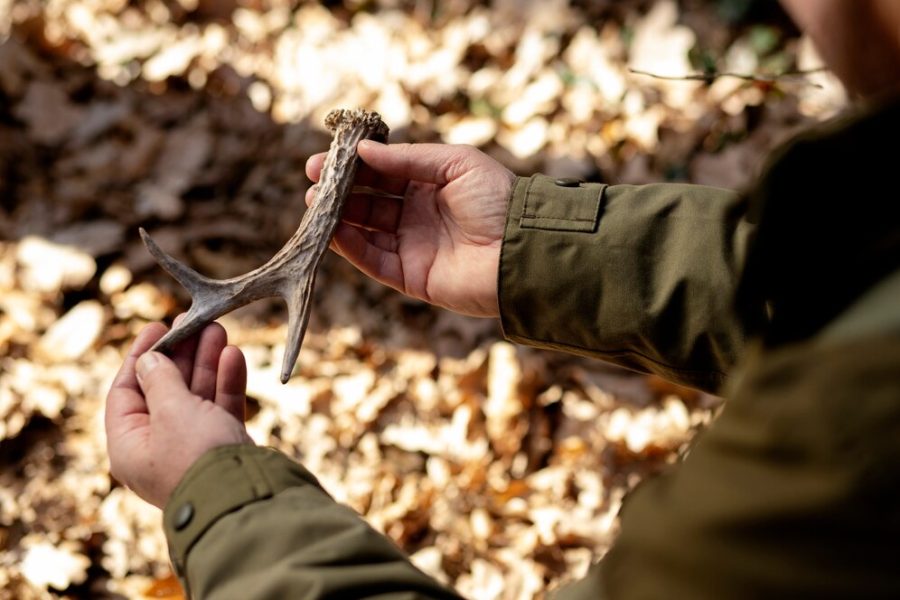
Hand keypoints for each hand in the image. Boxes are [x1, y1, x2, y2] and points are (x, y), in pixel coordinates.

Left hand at [105, 320, 251, 507]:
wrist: (244, 497)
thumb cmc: (197, 457)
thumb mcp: (171, 411)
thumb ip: (160, 380)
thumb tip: (148, 360)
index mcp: (129, 445)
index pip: (126, 391)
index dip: (141, 355)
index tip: (157, 326)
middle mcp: (158, 446)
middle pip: (165, 389)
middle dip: (181, 353)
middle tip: (194, 321)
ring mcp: (192, 446)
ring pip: (196, 395)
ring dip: (207, 361)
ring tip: (219, 329)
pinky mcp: (223, 446)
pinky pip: (220, 408)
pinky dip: (226, 382)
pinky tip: (234, 356)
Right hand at [306, 141, 514, 317]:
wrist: (521, 251)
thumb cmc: (498, 201)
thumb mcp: (456, 164)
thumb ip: (409, 158)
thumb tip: (364, 152)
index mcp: (430, 185)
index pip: (383, 173)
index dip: (354, 167)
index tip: (325, 159)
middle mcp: (418, 215)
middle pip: (369, 200)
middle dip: (340, 191)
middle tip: (313, 181)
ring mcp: (412, 246)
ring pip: (365, 230)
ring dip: (338, 217)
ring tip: (314, 203)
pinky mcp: (410, 276)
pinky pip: (373, 260)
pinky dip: (351, 246)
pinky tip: (333, 230)